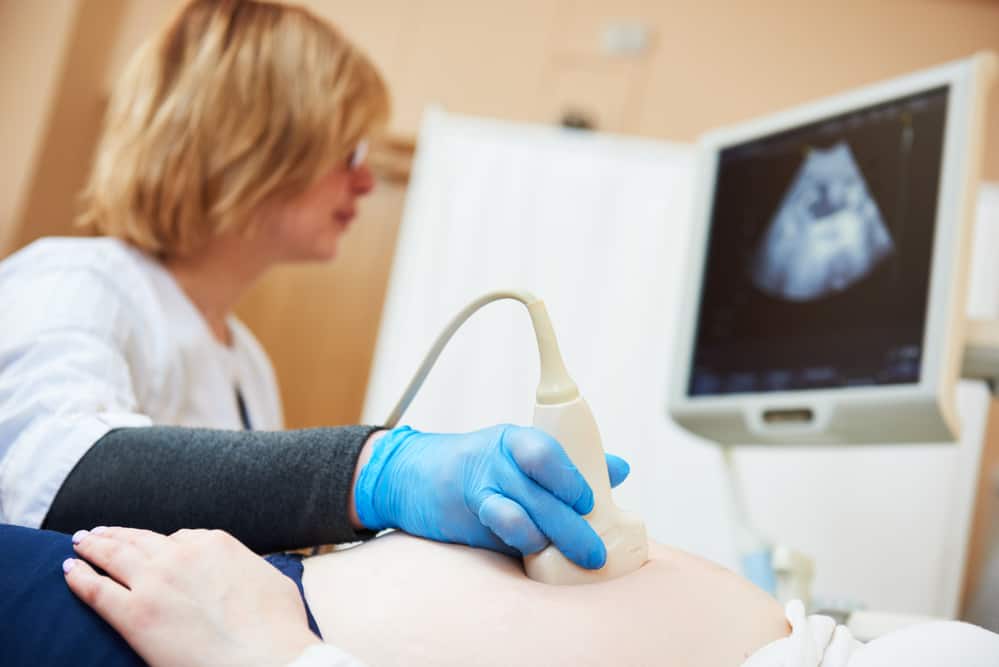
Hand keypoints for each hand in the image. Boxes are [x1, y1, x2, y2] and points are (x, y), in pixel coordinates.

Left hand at [63, 526, 321, 666]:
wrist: (266, 658)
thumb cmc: (278, 628)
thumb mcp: (273, 581)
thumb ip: (249, 568)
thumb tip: (246, 572)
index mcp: (214, 543)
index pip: (179, 538)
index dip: (161, 544)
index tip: (150, 547)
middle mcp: (181, 554)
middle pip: (139, 539)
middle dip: (116, 534)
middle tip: (98, 532)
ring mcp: (155, 581)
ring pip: (113, 555)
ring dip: (93, 547)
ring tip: (80, 543)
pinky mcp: (133, 614)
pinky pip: (96, 589)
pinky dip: (79, 577)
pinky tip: (68, 570)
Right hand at [353, 425, 631, 568]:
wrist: (412, 475)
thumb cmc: (479, 469)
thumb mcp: (520, 457)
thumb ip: (569, 466)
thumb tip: (619, 469)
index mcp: (517, 439)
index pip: (547, 450)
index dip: (571, 478)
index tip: (592, 502)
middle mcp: (497, 458)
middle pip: (541, 489)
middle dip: (573, 523)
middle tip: (596, 552)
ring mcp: (478, 486)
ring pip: (520, 512)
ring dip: (550, 536)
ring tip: (575, 559)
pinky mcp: (464, 514)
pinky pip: (496, 526)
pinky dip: (519, 539)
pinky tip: (533, 551)